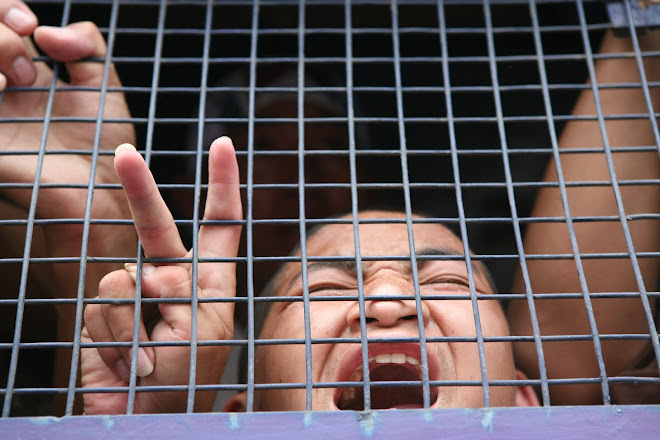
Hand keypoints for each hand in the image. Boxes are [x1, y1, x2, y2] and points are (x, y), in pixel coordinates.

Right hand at [0, 1, 135, 292]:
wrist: (103, 190)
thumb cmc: (103, 144)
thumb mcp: (103, 86)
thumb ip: (87, 46)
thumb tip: (44, 32)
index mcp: (24, 75)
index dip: (5, 10)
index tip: (33, 27)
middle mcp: (1, 91)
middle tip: (28, 58)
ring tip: (21, 75)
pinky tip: (4, 85)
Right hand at [81, 137, 242, 414]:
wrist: (148, 417)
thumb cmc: (190, 379)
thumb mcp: (205, 328)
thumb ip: (178, 288)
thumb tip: (142, 270)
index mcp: (210, 278)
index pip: (221, 222)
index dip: (222, 182)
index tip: (223, 143)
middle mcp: (172, 278)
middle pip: (155, 225)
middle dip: (139, 188)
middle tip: (123, 152)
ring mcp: (136, 293)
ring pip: (122, 278)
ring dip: (134, 323)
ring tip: (150, 357)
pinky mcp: (105, 312)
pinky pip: (104, 303)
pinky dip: (116, 336)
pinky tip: (128, 361)